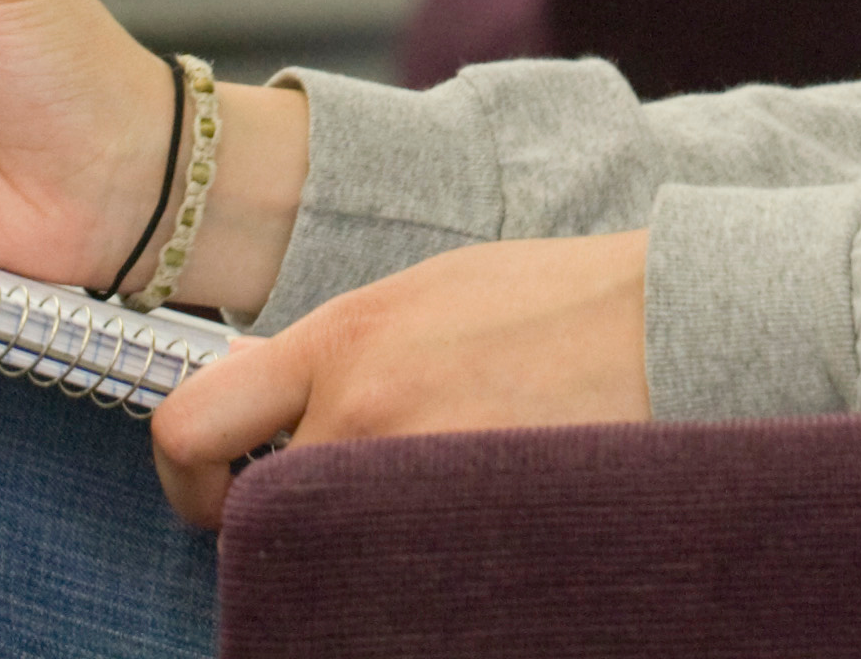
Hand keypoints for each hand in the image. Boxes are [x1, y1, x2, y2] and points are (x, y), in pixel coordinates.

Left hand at [147, 232, 652, 525]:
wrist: (671, 317)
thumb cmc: (559, 298)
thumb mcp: (428, 292)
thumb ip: (341, 345)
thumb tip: (265, 390)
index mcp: (342, 339)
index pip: (191, 424)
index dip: (189, 476)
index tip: (223, 490)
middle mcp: (362, 411)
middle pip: (262, 508)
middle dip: (285, 519)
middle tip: (329, 515)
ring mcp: (416, 478)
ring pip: (336, 544)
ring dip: (364, 533)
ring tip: (424, 502)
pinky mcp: (470, 528)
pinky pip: (404, 569)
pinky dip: (419, 556)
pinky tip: (465, 523)